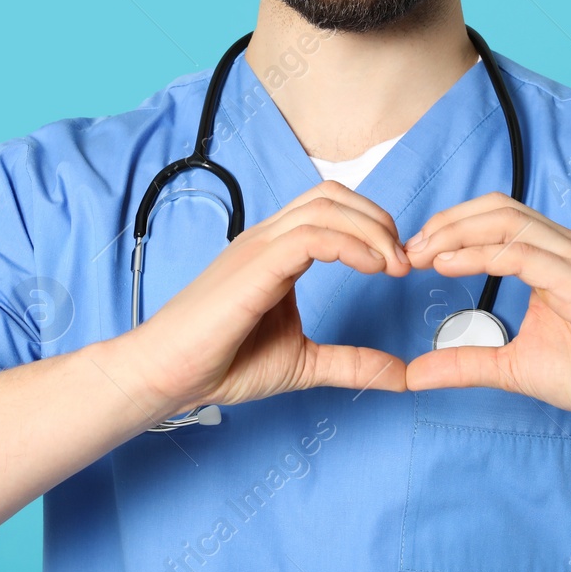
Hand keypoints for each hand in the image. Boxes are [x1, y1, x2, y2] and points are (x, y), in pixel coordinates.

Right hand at [130, 180, 411, 415]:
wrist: (166, 374)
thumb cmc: (221, 364)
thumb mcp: (303, 363)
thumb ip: (351, 363)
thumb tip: (401, 375)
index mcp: (276, 252)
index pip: (331, 209)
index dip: (372, 226)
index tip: (398, 266)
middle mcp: (267, 240)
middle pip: (332, 196)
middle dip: (378, 221)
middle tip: (403, 264)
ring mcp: (258, 248)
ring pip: (325, 207)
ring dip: (371, 230)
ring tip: (392, 267)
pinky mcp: (254, 266)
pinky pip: (310, 236)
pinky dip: (349, 245)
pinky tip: (370, 269)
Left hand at [402, 192, 570, 425]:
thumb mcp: (514, 368)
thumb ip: (466, 363)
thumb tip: (414, 374)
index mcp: (549, 256)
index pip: (491, 219)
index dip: (447, 229)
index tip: (411, 255)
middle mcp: (562, 247)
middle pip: (493, 208)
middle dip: (444, 223)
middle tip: (407, 252)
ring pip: (505, 221)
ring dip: (455, 232)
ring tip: (421, 255)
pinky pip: (523, 254)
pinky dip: (481, 254)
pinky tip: (449, 265)